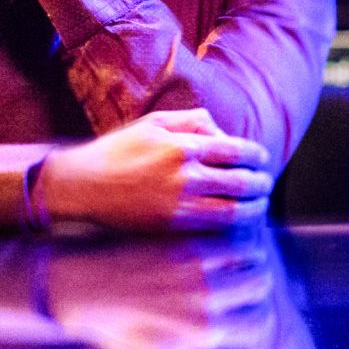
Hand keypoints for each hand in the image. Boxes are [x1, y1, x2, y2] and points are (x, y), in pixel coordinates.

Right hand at [37, 109, 273, 232]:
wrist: (82, 185)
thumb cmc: (117, 151)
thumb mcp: (153, 122)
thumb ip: (192, 121)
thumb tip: (222, 131)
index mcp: (182, 145)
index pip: (235, 150)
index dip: (255, 156)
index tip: (261, 159)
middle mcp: (184, 175)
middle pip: (240, 181)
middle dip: (260, 183)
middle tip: (266, 184)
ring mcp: (179, 203)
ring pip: (233, 209)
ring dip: (253, 208)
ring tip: (259, 205)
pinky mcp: (171, 226)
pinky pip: (213, 227)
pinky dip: (233, 225)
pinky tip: (239, 223)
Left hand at [47, 237, 275, 348]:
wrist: (80, 290)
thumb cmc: (117, 332)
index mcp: (204, 334)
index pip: (257, 324)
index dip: (256, 314)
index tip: (247, 305)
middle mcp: (208, 303)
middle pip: (260, 288)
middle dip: (256, 284)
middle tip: (245, 277)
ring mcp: (199, 271)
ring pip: (254, 261)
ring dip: (251, 258)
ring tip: (239, 257)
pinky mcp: (188, 244)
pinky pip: (232, 239)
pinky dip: (235, 240)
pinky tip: (222, 240)